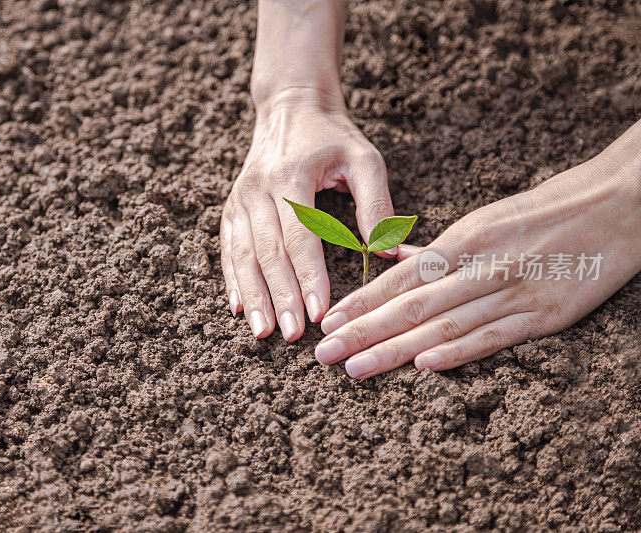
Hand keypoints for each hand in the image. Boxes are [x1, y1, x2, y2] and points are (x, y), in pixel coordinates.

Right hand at [221, 89, 392, 339]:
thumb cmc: (331, 137)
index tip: (320, 312)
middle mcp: (258, 189)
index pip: (300, 236)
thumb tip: (386, 250)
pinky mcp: (232, 208)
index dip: (308, 277)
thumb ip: (377, 202)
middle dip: (280, 296)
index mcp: (290, 176)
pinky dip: (233, 280)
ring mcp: (240, 199)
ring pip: (243, 255)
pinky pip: (229, 248)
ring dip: (253, 296)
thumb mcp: (364, 158)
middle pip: (267, 252)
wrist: (289, 108)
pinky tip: (239, 308)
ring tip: (263, 331)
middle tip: (293, 334)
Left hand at [314, 131, 640, 377]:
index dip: (362, 301)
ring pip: (444, 324)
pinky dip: (460, 351)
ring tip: (356, 368)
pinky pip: (496, 336)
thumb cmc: (549, 211)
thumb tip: (395, 257)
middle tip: (323, 353)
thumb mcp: (489, 219)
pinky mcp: (548, 314)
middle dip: (363, 330)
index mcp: (465, 238)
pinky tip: (425, 365)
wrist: (622, 203)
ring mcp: (515, 290)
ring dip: (396, 348)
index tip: (329, 321)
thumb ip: (441, 247)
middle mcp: (482, 264)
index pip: (401, 276)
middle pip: (412, 304)